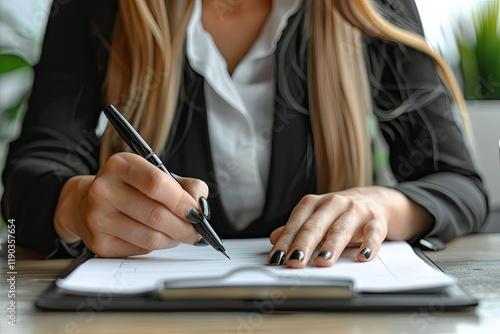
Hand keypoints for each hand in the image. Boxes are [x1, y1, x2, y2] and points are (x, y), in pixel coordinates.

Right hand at [54, 152, 208, 256]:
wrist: (87, 203)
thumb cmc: (131, 188)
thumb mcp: (158, 174)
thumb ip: (186, 185)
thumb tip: (200, 206)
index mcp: (121, 165)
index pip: (155, 183)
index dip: (181, 200)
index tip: (196, 211)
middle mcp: (104, 190)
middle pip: (156, 215)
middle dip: (184, 227)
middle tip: (195, 230)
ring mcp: (98, 218)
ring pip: (150, 238)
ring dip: (173, 240)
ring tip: (178, 234)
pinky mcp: (99, 243)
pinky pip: (140, 251)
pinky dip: (156, 248)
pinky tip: (156, 237)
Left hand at [268, 186, 432, 267]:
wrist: (372, 200)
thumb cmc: (337, 213)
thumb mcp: (314, 218)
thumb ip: (295, 229)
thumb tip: (274, 238)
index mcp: (314, 203)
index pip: (296, 223)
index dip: (285, 241)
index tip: (277, 258)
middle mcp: (333, 203)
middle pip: (315, 226)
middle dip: (303, 245)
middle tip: (294, 262)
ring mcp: (355, 211)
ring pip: (341, 229)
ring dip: (331, 246)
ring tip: (322, 262)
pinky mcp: (376, 221)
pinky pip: (372, 233)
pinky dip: (368, 245)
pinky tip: (362, 257)